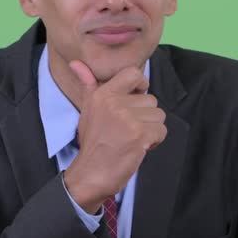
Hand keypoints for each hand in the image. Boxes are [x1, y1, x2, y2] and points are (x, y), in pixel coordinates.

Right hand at [63, 60, 166, 212]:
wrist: (90, 174)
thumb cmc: (93, 142)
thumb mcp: (87, 110)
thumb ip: (88, 85)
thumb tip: (76, 63)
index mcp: (103, 94)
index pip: (133, 73)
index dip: (141, 85)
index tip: (136, 99)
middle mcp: (114, 103)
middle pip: (151, 100)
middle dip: (145, 117)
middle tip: (128, 130)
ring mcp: (127, 119)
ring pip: (159, 115)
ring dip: (151, 129)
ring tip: (133, 138)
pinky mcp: (139, 135)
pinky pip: (161, 130)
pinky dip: (155, 141)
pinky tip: (139, 147)